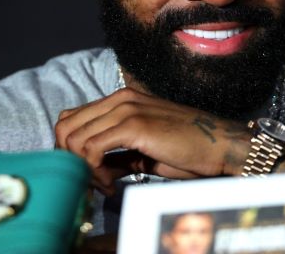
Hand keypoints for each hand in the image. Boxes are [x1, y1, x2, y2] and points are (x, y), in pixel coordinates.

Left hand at [54, 88, 250, 194]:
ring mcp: (126, 108)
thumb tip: (93, 172)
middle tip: (91, 182)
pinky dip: (95, 173)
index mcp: (121, 99)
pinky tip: (111, 186)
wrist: (219, 145)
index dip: (70, 150)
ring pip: (73, 138)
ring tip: (104, 185)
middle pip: (65, 126)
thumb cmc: (188, 149)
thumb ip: (116, 156)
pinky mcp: (134, 124)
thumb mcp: (144, 151)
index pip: (72, 118)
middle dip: (70, 160)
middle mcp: (120, 98)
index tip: (87, 173)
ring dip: (83, 170)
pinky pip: (91, 149)